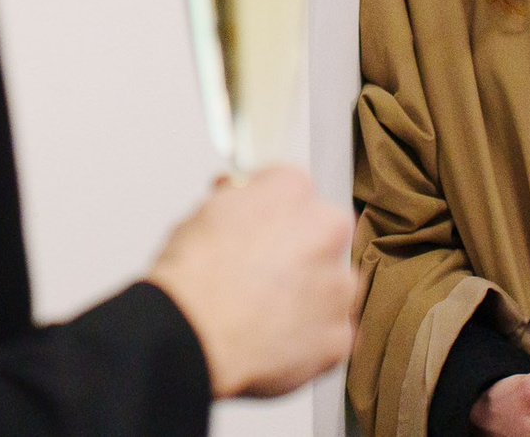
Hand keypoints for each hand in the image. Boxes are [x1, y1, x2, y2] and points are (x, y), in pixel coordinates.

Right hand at [146, 165, 353, 397]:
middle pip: (325, 234)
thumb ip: (237, 204)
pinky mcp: (338, 334)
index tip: (262, 224)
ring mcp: (336, 285)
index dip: (273, 210)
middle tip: (266, 272)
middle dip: (303, 250)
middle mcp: (324, 230)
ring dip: (311, 296)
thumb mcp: (202, 215)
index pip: (294, 188)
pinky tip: (275, 341)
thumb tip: (241, 210)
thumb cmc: (191, 281)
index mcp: (289, 192)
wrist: (192, 338)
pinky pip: (331, 332)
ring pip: (334, 286)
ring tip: (267, 314)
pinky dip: (310, 339)